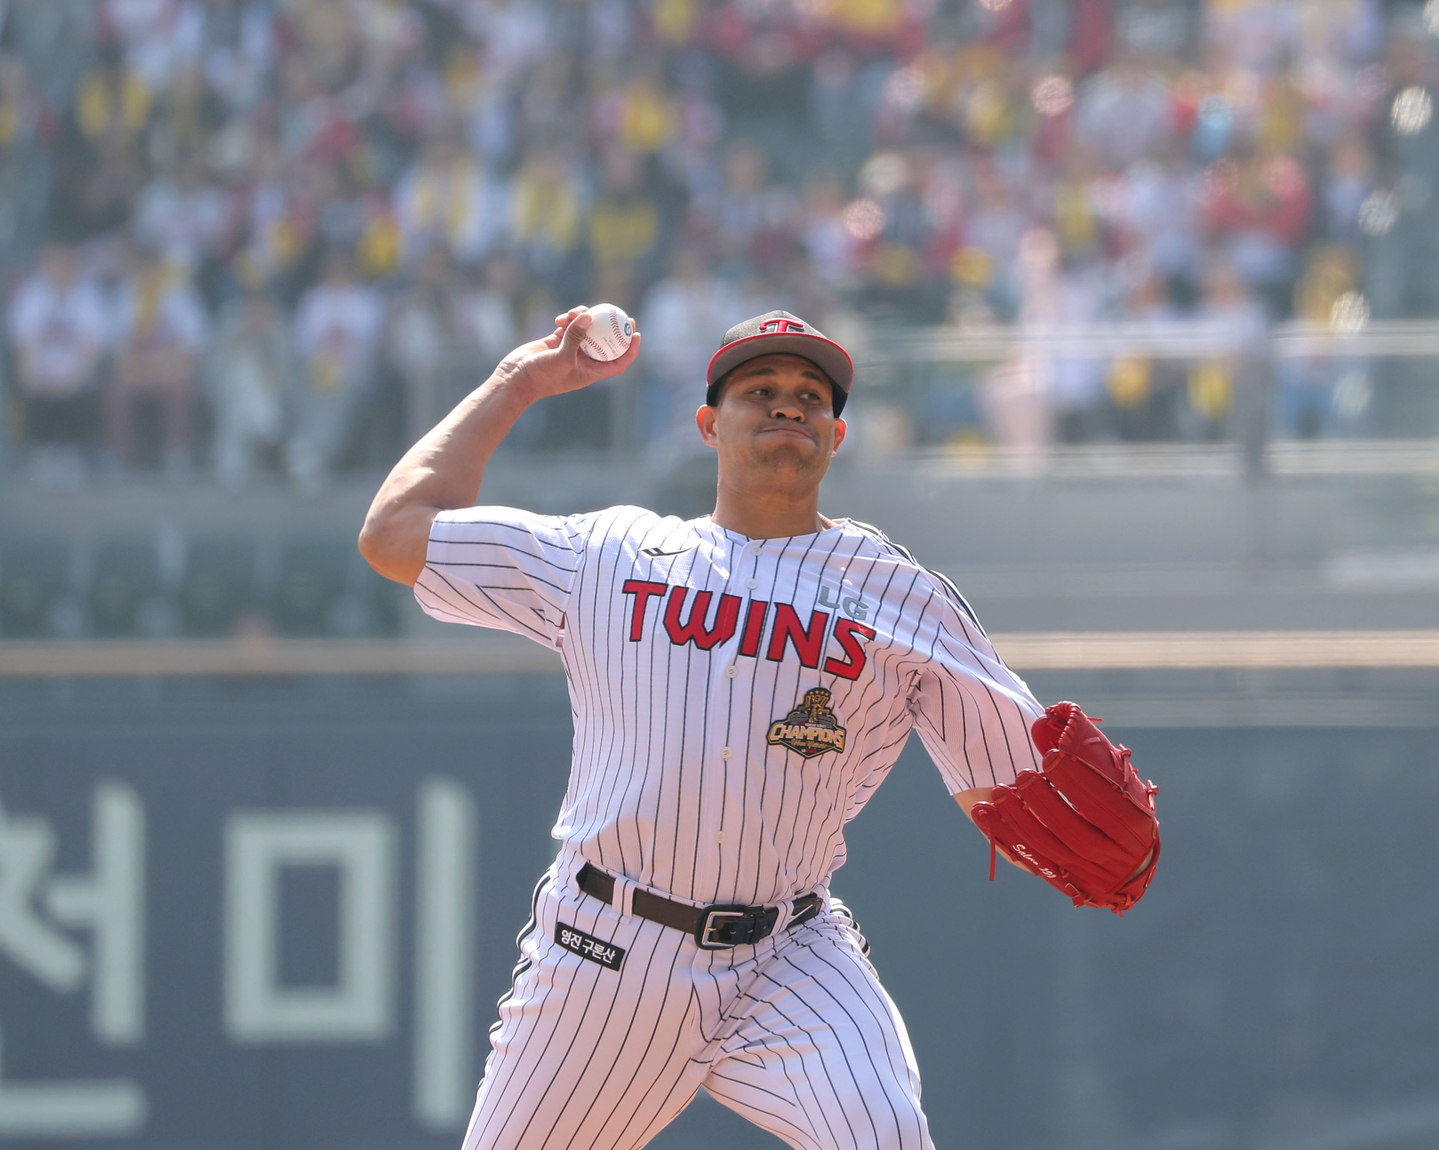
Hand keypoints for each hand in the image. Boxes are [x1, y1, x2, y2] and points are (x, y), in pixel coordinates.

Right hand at [493, 307, 641, 402]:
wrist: (515, 377)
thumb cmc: (541, 376)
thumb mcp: (561, 358)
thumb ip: (575, 337)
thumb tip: (588, 315)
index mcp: (590, 372)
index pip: (617, 362)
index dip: (629, 350)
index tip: (636, 334)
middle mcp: (583, 361)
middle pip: (606, 343)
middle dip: (614, 328)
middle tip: (622, 313)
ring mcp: (570, 350)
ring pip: (586, 330)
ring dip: (584, 318)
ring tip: (575, 312)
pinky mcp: (557, 340)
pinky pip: (569, 326)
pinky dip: (567, 319)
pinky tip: (561, 317)